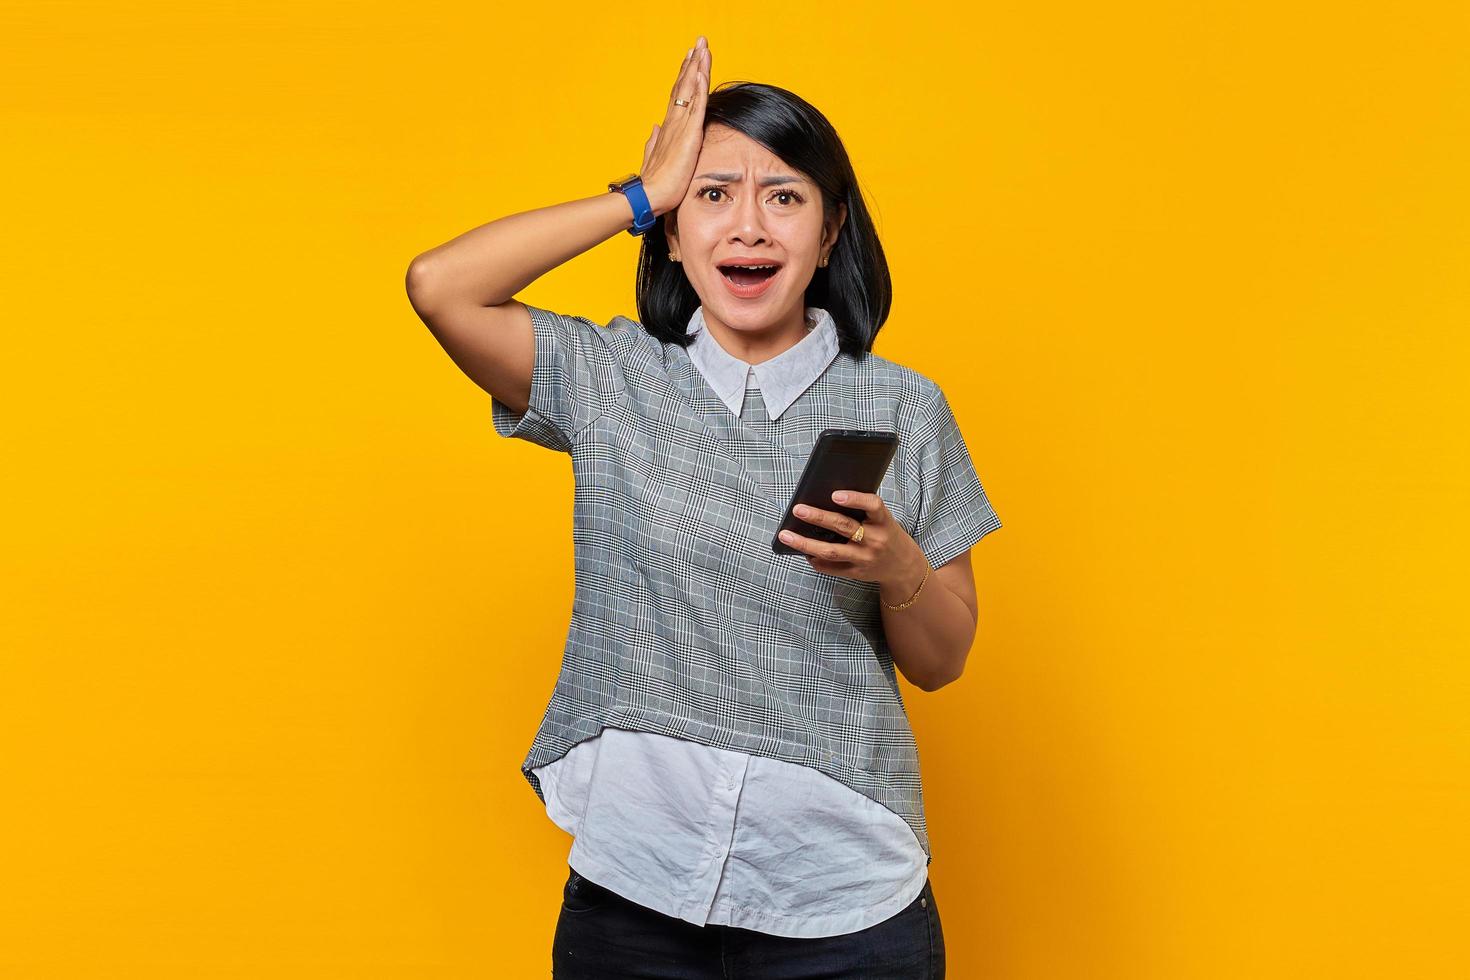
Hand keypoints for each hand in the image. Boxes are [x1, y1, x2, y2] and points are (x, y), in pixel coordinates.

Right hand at [639, 36, 709, 216]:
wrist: (650, 197)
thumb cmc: (655, 184)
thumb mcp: (655, 159)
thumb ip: (654, 141)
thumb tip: (655, 127)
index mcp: (669, 129)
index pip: (678, 97)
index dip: (684, 76)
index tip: (690, 58)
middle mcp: (673, 123)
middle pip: (684, 86)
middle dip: (692, 63)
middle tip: (699, 42)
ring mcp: (680, 127)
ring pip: (690, 91)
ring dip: (697, 67)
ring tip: (702, 47)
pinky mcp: (688, 136)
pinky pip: (695, 107)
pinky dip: (698, 88)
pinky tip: (701, 72)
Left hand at [777, 490, 930, 593]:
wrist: (903, 566)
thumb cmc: (887, 534)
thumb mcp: (883, 520)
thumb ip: (862, 511)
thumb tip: (824, 501)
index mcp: (884, 522)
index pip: (873, 506)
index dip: (854, 499)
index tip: (835, 495)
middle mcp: (875, 540)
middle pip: (843, 527)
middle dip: (818, 517)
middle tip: (797, 510)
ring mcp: (865, 559)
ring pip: (831, 552)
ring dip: (805, 544)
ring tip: (786, 535)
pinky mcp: (856, 573)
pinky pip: (830, 568)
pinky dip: (815, 560)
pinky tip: (803, 552)